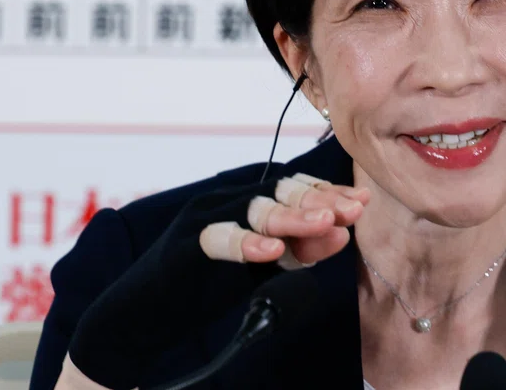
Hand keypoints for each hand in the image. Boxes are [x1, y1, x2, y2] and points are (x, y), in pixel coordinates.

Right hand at [67, 173, 367, 389]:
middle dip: (319, 201)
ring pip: (253, 208)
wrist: (144, 317)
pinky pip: (217, 238)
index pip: (293, 189)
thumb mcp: (262, 270)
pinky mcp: (182, 244)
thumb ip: (298, 252)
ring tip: (324, 222)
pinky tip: (271, 251)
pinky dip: (245, 243)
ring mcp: (203, 219)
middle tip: (350, 211)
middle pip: (279, 191)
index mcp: (246, 204)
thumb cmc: (205, 288)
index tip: (361, 202)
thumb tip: (342, 235)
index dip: (328, 193)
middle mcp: (226, 202)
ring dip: (292, 216)